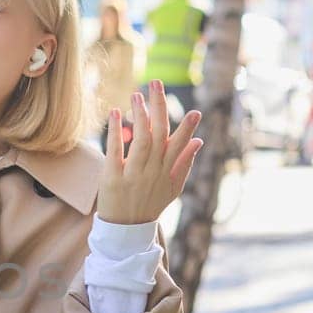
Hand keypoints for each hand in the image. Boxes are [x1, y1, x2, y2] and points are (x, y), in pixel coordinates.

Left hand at [96, 80, 202, 223]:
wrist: (126, 229)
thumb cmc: (150, 204)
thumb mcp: (173, 188)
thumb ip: (184, 163)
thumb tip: (199, 141)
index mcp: (168, 172)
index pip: (179, 145)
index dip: (188, 129)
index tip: (196, 112)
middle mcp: (153, 171)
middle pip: (159, 134)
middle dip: (159, 107)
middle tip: (156, 83)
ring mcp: (133, 174)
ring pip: (140, 139)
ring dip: (140, 114)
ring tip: (137, 94)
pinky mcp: (113, 177)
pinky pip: (115, 151)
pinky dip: (115, 132)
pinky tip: (115, 113)